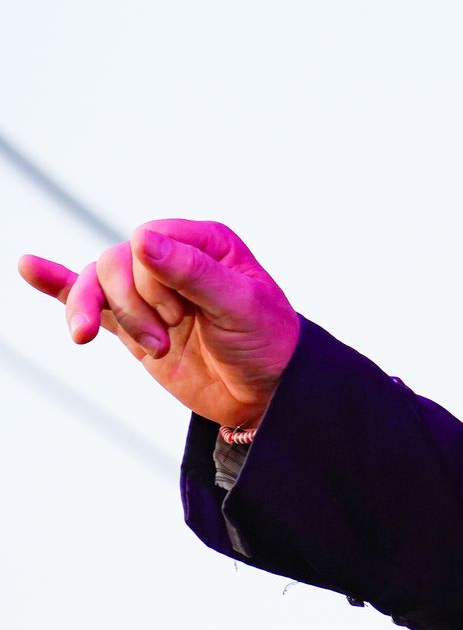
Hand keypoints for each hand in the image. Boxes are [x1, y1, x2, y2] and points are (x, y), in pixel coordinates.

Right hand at [17, 220, 299, 428]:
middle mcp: (173, 260)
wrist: (265, 393)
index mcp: (205, 242)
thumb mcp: (239, 304)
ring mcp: (149, 293)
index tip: (179, 314)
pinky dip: (56, 284)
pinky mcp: (132, 324)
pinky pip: (86, 298)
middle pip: (115, 263)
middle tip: (167, 338)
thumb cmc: (266, 341)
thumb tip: (141, 237)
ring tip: (110, 342)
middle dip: (132, 305)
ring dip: (100, 315)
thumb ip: (192, 272)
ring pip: (97, 283)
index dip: (150, 278)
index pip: (148, 241)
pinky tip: (29, 267)